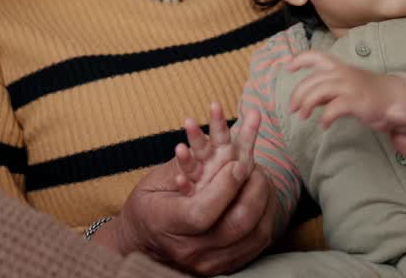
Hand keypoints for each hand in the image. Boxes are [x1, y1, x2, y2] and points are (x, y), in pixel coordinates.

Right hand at [95, 104, 276, 275]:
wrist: (141, 244)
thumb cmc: (146, 206)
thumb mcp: (154, 181)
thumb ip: (183, 166)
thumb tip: (213, 139)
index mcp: (165, 224)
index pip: (201, 212)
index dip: (224, 187)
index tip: (237, 164)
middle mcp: (189, 249)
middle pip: (235, 225)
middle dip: (253, 191)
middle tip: (256, 167)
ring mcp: (208, 262)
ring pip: (252, 236)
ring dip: (264, 202)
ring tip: (262, 178)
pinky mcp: (223, 266)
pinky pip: (256, 245)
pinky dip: (264, 217)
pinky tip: (263, 198)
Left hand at [286, 51, 405, 130]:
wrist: (397, 99)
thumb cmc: (369, 94)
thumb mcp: (345, 88)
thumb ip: (326, 91)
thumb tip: (307, 100)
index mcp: (340, 67)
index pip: (316, 56)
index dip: (300, 60)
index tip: (288, 68)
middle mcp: (343, 73)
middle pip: (312, 80)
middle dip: (298, 94)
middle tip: (292, 109)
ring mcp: (351, 86)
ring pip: (320, 91)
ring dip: (306, 104)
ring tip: (302, 116)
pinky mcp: (357, 101)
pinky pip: (334, 108)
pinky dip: (325, 117)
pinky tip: (323, 126)